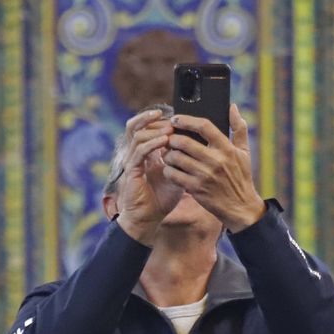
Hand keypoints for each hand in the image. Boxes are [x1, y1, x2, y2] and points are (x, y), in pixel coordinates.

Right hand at [114, 110, 180, 243]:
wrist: (149, 218)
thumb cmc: (163, 198)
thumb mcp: (178, 173)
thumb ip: (184, 158)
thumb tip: (202, 144)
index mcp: (145, 152)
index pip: (145, 127)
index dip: (157, 118)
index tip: (175, 115)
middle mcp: (135, 154)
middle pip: (136, 126)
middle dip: (153, 119)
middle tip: (172, 118)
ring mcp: (131, 161)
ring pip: (137, 135)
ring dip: (154, 130)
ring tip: (171, 129)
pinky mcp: (131, 171)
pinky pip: (139, 152)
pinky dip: (152, 144)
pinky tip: (164, 142)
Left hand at [163, 104, 266, 231]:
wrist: (240, 207)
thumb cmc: (241, 177)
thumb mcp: (244, 152)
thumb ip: (239, 128)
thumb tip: (233, 107)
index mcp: (226, 149)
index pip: (204, 126)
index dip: (186, 120)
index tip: (175, 119)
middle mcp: (215, 161)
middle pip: (184, 142)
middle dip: (172, 138)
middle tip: (168, 138)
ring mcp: (204, 176)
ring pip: (176, 158)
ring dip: (168, 154)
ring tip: (168, 153)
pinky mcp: (196, 189)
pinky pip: (174, 175)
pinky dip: (169, 170)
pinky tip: (170, 169)